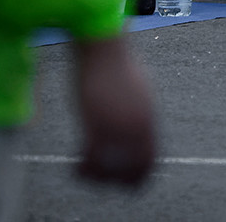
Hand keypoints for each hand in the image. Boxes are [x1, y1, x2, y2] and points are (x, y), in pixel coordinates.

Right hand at [71, 34, 154, 185]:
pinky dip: (83, 169)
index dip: (137, 176)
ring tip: (83, 172)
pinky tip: (75, 168)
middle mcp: (138, 124)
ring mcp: (119, 124)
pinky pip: (93, 159)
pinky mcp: (98, 120)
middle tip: (98, 179)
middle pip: (133, 169)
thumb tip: (135, 123)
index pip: (150, 159)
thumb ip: (137, 111)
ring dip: (96, 176)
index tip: (123, 182)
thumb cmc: (113, 62)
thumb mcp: (135, 89)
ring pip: (111, 169)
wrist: (102, 43)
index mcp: (148, 118)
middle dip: (115, 180)